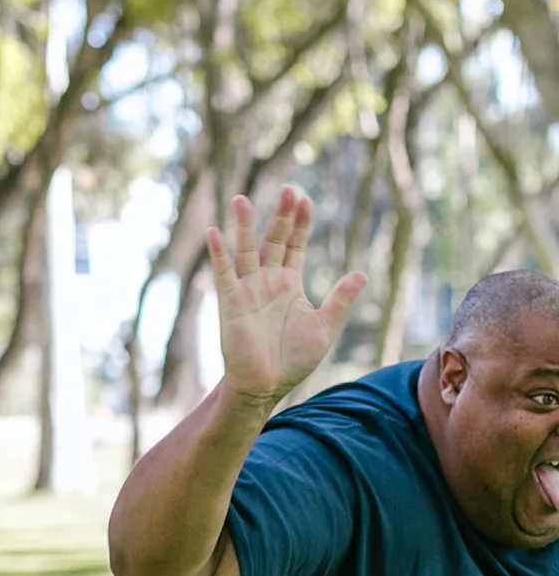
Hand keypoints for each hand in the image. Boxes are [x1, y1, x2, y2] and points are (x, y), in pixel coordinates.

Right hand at [207, 186, 366, 409]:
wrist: (266, 385)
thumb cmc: (293, 360)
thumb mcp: (324, 327)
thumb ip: (340, 300)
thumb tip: (361, 273)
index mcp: (289, 284)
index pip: (294, 245)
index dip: (299, 223)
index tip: (305, 200)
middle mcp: (267, 282)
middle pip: (272, 240)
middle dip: (280, 215)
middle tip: (288, 189)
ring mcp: (248, 291)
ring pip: (245, 250)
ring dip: (243, 225)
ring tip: (241, 199)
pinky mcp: (231, 303)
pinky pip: (224, 274)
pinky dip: (218, 254)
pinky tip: (214, 233)